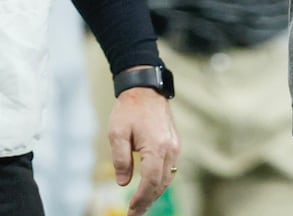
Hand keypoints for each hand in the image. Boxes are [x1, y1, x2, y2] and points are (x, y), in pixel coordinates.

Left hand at [108, 87, 180, 215]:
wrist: (146, 88)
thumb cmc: (130, 109)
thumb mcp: (117, 134)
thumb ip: (121, 159)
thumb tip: (123, 182)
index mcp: (156, 146)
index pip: (151, 182)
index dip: (141, 199)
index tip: (131, 211)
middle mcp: (170, 148)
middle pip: (161, 183)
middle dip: (148, 201)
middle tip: (135, 214)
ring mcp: (175, 145)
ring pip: (168, 177)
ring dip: (155, 192)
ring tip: (141, 204)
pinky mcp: (175, 142)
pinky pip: (170, 167)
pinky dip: (160, 180)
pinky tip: (150, 186)